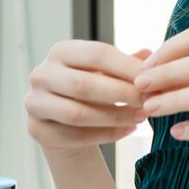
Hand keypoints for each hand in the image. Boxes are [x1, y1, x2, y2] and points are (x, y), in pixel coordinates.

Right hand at [26, 42, 151, 153]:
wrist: (68, 121)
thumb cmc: (95, 88)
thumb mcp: (110, 71)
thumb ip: (128, 64)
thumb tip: (150, 55)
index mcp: (61, 51)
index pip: (97, 54)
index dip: (128, 67)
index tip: (154, 79)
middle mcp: (41, 74)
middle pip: (84, 85)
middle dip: (122, 94)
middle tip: (150, 102)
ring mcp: (34, 103)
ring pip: (78, 114)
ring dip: (115, 117)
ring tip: (141, 117)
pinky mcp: (36, 129)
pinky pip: (74, 136)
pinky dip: (106, 135)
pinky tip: (128, 131)